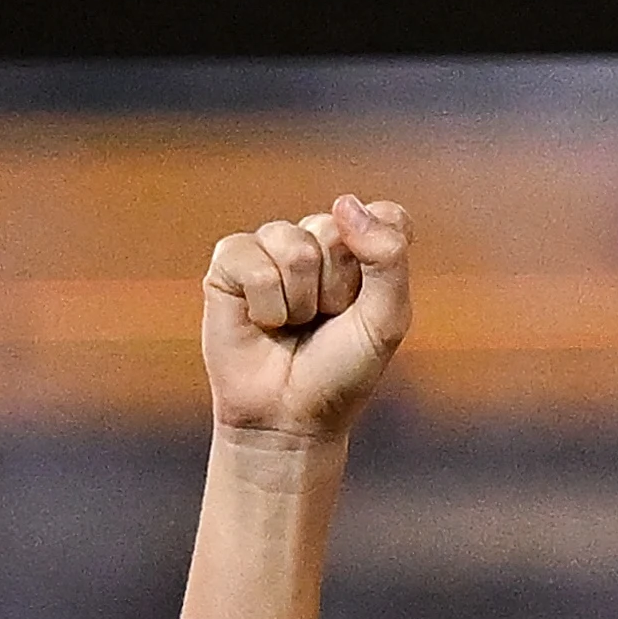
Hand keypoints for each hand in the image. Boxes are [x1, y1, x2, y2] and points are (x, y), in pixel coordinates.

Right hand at [202, 195, 413, 444]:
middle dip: (337, 287)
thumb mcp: (387, 319)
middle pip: (336, 230)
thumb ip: (387, 257)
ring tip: (294, 322)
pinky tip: (262, 321)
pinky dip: (265, 304)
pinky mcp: (229, 262)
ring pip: (293, 246)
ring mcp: (271, 247)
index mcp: (364, 247)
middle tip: (326, 320)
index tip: (369, 304)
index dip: (381, 261)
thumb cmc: (343, 368)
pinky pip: (251, 261)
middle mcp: (318, 239)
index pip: (386, 215)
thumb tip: (345, 202)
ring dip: (300, 299)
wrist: (289, 415)